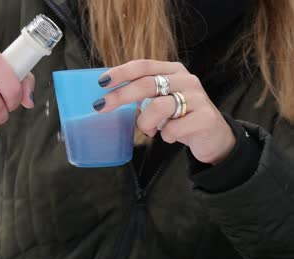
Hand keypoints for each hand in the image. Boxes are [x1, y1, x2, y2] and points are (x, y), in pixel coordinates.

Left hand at [94, 60, 234, 164]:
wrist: (213, 136)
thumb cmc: (180, 117)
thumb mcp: (161, 100)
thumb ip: (142, 95)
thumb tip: (108, 99)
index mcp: (173, 71)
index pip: (143, 66)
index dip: (121, 72)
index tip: (101, 82)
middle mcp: (186, 80)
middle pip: (147, 83)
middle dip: (121, 95)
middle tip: (101, 107)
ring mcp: (197, 97)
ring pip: (159, 106)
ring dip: (146, 122)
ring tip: (149, 130)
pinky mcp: (205, 117)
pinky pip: (174, 128)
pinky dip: (166, 136)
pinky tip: (169, 137)